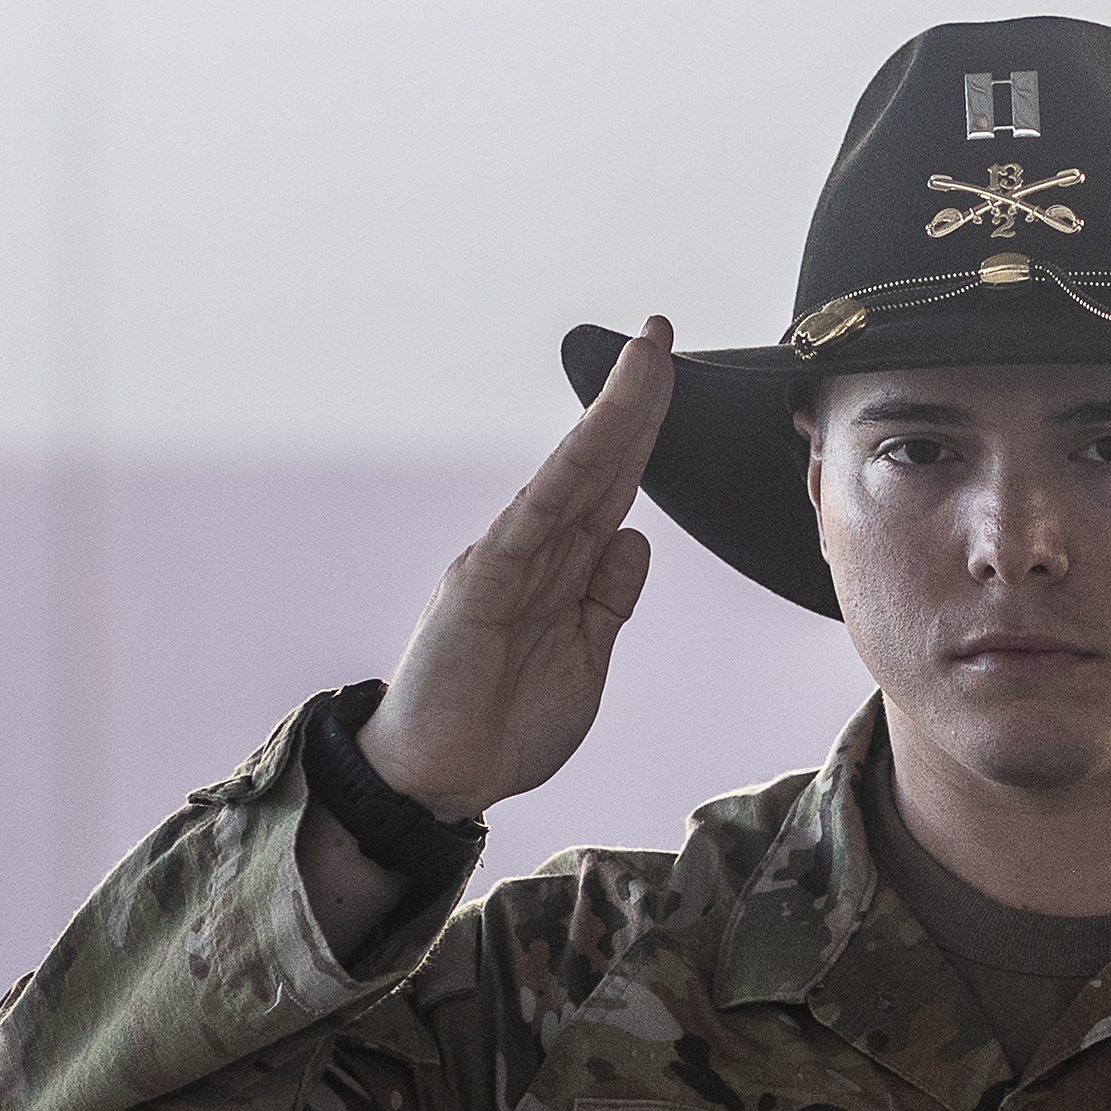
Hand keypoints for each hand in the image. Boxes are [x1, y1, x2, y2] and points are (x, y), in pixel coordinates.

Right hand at [356, 320, 670, 821]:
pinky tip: (593, 440)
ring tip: (641, 360)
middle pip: (596, 461)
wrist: (439, 779)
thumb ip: (608, 599)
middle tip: (661, 332)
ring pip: (569, 475)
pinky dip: (564, 478)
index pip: (612, 483)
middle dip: (633, 398)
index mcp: (563, 567)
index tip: (670, 373)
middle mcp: (534, 549)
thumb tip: (635, 537)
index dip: (644, 430)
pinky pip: (531, 522)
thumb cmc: (504, 724)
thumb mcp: (585, 657)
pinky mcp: (481, 586)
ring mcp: (506, 560)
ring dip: (609, 417)